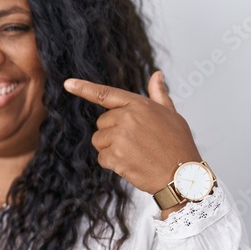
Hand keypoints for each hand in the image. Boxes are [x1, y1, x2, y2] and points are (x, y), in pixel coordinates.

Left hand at [64, 72, 201, 194]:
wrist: (182, 175)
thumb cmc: (178, 144)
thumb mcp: (171, 114)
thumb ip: (158, 95)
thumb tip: (156, 75)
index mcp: (139, 105)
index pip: (106, 94)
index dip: (84, 88)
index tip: (67, 83)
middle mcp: (128, 117)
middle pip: (101, 123)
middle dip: (112, 134)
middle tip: (135, 143)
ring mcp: (121, 136)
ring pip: (99, 141)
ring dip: (111, 150)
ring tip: (134, 154)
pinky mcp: (116, 155)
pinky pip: (102, 158)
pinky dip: (113, 164)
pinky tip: (131, 164)